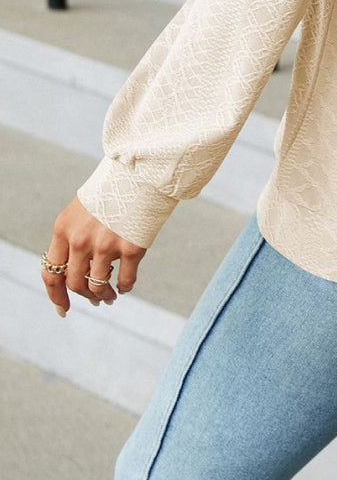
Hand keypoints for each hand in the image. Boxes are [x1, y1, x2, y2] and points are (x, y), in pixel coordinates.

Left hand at [41, 196, 146, 315]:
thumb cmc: (113, 189)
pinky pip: (125, 280)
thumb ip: (74, 237)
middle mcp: (80, 239)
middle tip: (95, 299)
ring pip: (98, 286)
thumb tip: (75, 270)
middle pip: (74, 283)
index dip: (56, 295)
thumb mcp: (81, 209)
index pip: (51, 272)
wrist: (142, 171)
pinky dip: (125, 287)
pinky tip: (125, 285)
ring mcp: (105, 245)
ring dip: (103, 296)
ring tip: (110, 296)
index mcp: (63, 228)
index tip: (63, 308)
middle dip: (85, 295)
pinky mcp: (130, 248)